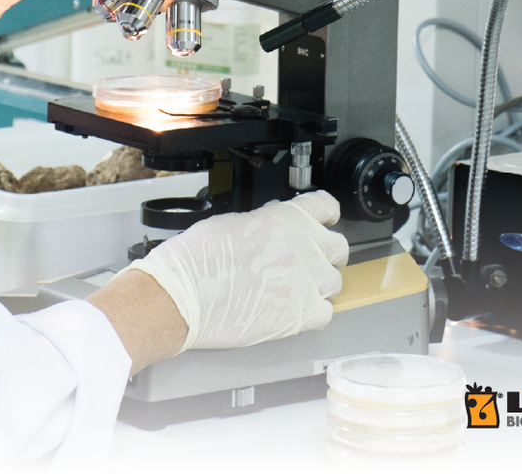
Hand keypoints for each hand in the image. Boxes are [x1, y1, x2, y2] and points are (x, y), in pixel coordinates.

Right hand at [125, 191, 348, 351]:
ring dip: (318, 284)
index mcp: (287, 217)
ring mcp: (307, 281)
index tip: (325, 221)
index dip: (325, 215)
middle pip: (338, 248)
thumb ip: (267, 223)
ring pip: (334, 282)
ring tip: (294, 288)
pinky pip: (325, 313)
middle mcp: (304, 246)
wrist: (184, 294)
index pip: (326, 206)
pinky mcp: (301, 314)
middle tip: (306, 260)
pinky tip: (294, 309)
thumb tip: (275, 228)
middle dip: (324, 253)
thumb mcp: (235, 222)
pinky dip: (313, 312)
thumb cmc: (199, 258)